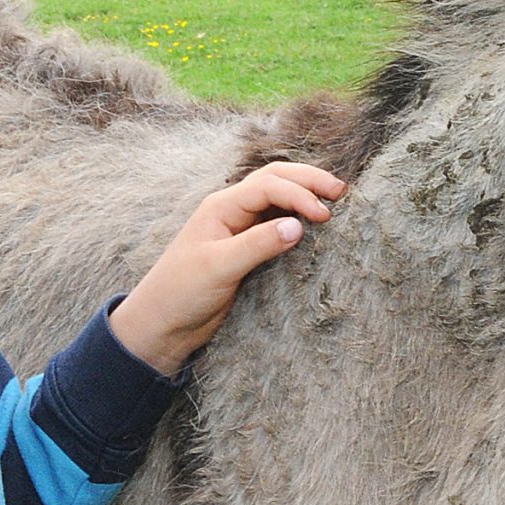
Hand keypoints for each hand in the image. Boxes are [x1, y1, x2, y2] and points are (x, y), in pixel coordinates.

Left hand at [108, 162, 344, 375]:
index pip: (268, 185)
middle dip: (308, 181)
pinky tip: (316, 227)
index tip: (324, 215)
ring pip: (278, 200)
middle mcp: (233, 211)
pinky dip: (299, 219)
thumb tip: (298, 226)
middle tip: (341, 192)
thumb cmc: (181, 292)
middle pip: (275, 180)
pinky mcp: (247, 251)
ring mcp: (241, 230)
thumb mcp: (218, 267)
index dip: (299, 194)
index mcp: (222, 206)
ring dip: (305, 196)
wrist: (163, 324)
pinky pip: (278, 225)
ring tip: (334, 203)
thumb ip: (257, 245)